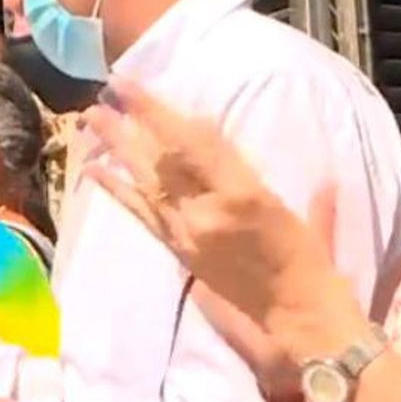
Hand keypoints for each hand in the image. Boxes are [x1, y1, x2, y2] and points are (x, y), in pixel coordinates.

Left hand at [82, 77, 362, 359]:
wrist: (295, 315)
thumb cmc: (309, 259)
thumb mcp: (296, 207)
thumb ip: (268, 174)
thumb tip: (258, 149)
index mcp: (242, 193)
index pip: (190, 142)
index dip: (155, 111)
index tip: (129, 85)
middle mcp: (205, 211)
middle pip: (159, 159)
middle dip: (127, 124)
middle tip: (101, 93)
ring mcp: (186, 233)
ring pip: (144, 182)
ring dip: (116, 149)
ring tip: (91, 120)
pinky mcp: (178, 251)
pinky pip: (141, 214)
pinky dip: (117, 191)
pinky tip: (95, 171)